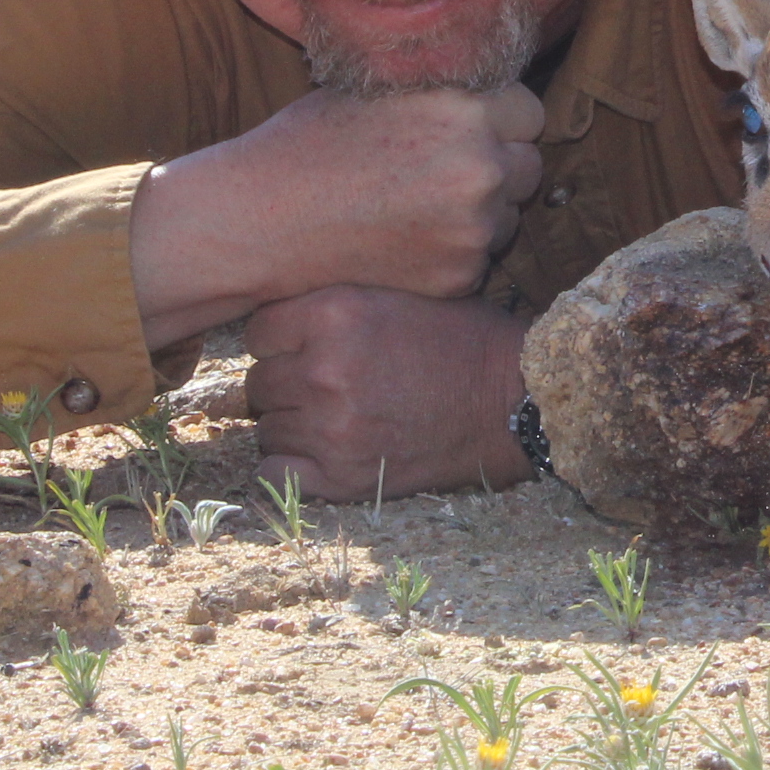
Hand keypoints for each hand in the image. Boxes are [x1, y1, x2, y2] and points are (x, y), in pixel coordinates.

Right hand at [132, 85, 542, 344]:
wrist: (262, 221)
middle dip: (498, 166)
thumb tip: (494, 80)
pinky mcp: (459, 276)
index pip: (530, 112)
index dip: (499, 120)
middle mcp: (480, 167)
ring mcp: (473, 228)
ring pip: (508, 216)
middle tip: (442, 171)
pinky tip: (403, 240)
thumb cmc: (310, 143)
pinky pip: (479, 257)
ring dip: (480, 212)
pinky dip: (452, 252)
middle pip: (529, 166)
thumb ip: (446, 88)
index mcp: (467, 108)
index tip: (470, 130)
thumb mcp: (381, 87)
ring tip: (415, 206)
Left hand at [245, 285, 531, 501]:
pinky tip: (319, 453)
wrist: (511, 402)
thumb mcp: (397, 292)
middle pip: (258, 382)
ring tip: (335, 418)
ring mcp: (331, 427)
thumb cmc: (461, 342)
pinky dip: (288, 465)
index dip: (281, 340)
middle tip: (327, 386)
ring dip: (292, 424)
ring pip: (266, 428)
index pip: (258, 332)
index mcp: (336, 313)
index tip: (306, 347)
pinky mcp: (343, 477)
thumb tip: (274, 319)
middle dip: (286, 383)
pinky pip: (273, 472)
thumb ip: (333, 300)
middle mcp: (325, 368)